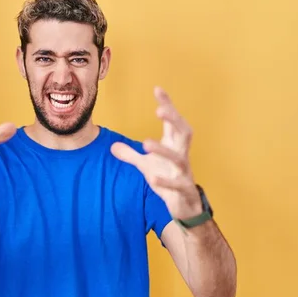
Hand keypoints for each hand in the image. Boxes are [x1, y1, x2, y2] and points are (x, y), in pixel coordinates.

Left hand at [110, 86, 201, 219]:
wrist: (185, 207)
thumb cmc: (168, 180)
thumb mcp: (146, 166)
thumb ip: (130, 155)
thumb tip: (112, 146)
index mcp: (174, 146)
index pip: (173, 121)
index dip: (167, 105)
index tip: (157, 89)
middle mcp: (182, 155)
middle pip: (184, 132)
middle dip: (175, 120)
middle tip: (160, 110)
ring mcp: (185, 173)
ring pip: (179, 158)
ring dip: (163, 150)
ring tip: (146, 143)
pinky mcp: (184, 190)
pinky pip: (177, 184)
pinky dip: (166, 182)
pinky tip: (153, 179)